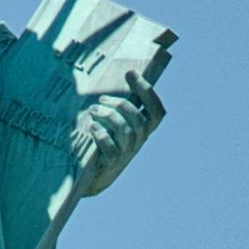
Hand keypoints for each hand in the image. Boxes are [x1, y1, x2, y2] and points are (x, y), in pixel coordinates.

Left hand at [72, 74, 163, 196]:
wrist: (93, 175)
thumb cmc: (103, 142)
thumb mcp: (115, 123)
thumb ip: (118, 106)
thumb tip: (113, 77)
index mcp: (144, 129)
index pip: (156, 111)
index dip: (147, 91)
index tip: (130, 73)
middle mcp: (139, 141)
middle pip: (138, 119)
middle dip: (120, 104)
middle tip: (101, 99)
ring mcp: (127, 153)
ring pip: (126, 131)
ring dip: (108, 116)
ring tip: (93, 110)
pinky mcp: (113, 163)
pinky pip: (111, 148)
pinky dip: (101, 135)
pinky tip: (92, 127)